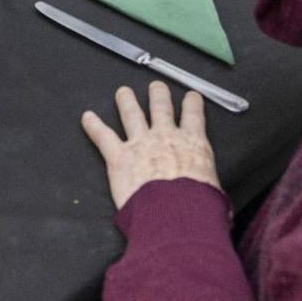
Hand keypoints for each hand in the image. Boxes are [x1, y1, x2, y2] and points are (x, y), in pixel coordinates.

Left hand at [81, 82, 219, 209]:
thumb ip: (209, 186)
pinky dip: (93, 126)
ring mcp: (141, 143)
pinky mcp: (119, 157)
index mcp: (193, 144)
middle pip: (161, 107)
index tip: (191, 96)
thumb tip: (213, 200)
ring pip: (132, 114)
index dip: (192, 103)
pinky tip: (87, 117)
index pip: (194, 116)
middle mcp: (166, 137)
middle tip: (156, 87)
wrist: (175, 213)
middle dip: (158, 94)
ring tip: (123, 93)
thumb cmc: (198, 206)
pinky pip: (103, 136)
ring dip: (126, 101)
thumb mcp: (214, 191)